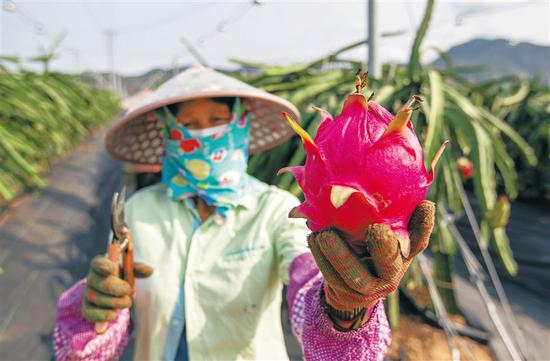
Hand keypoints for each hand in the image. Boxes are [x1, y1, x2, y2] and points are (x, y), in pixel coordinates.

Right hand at [81, 255, 152, 321]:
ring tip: (126, 302)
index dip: (104, 265)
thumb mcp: (129, 270)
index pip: (98, 263)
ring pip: (97, 299)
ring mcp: (88, 293)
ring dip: (115, 302)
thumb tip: (150, 270)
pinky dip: (102, 316)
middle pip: (102, 284)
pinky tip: (113, 315)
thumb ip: (138, 269)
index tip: (113, 268)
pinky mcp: (86, 307)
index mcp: (101, 265)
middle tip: (129, 291)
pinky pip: (89, 313)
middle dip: (118, 289)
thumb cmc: (121, 276)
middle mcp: (92, 278)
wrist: (111, 291)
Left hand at [307, 200, 434, 328]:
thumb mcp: (378, 230)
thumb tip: (380, 172)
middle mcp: (391, 272)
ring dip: (339, 255)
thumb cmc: (365, 246)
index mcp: (403, 253)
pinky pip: (333, 277)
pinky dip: (321, 257)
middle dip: (384, 246)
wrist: (347, 287)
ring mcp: (369, 287)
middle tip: (376, 228)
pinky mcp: (347, 293)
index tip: (426, 204)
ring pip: (355, 276)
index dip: (424, 224)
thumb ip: (384, 212)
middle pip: (391, 262)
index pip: (419, 239)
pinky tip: (313, 238)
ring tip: (323, 235)